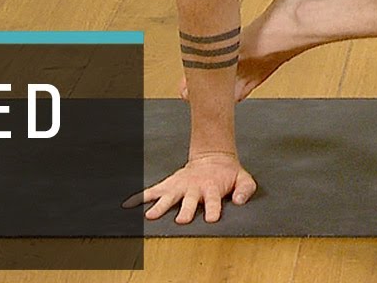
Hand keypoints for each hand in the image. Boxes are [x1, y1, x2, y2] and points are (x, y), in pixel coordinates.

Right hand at [123, 152, 256, 223]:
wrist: (212, 157)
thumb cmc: (228, 173)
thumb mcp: (243, 178)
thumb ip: (245, 190)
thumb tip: (239, 201)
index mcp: (213, 188)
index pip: (214, 200)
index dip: (213, 209)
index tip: (211, 219)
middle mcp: (195, 188)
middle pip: (190, 200)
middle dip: (186, 210)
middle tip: (181, 220)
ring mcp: (181, 186)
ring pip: (170, 196)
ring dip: (161, 206)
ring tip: (151, 215)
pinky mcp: (170, 184)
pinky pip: (154, 190)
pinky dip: (142, 197)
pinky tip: (131, 204)